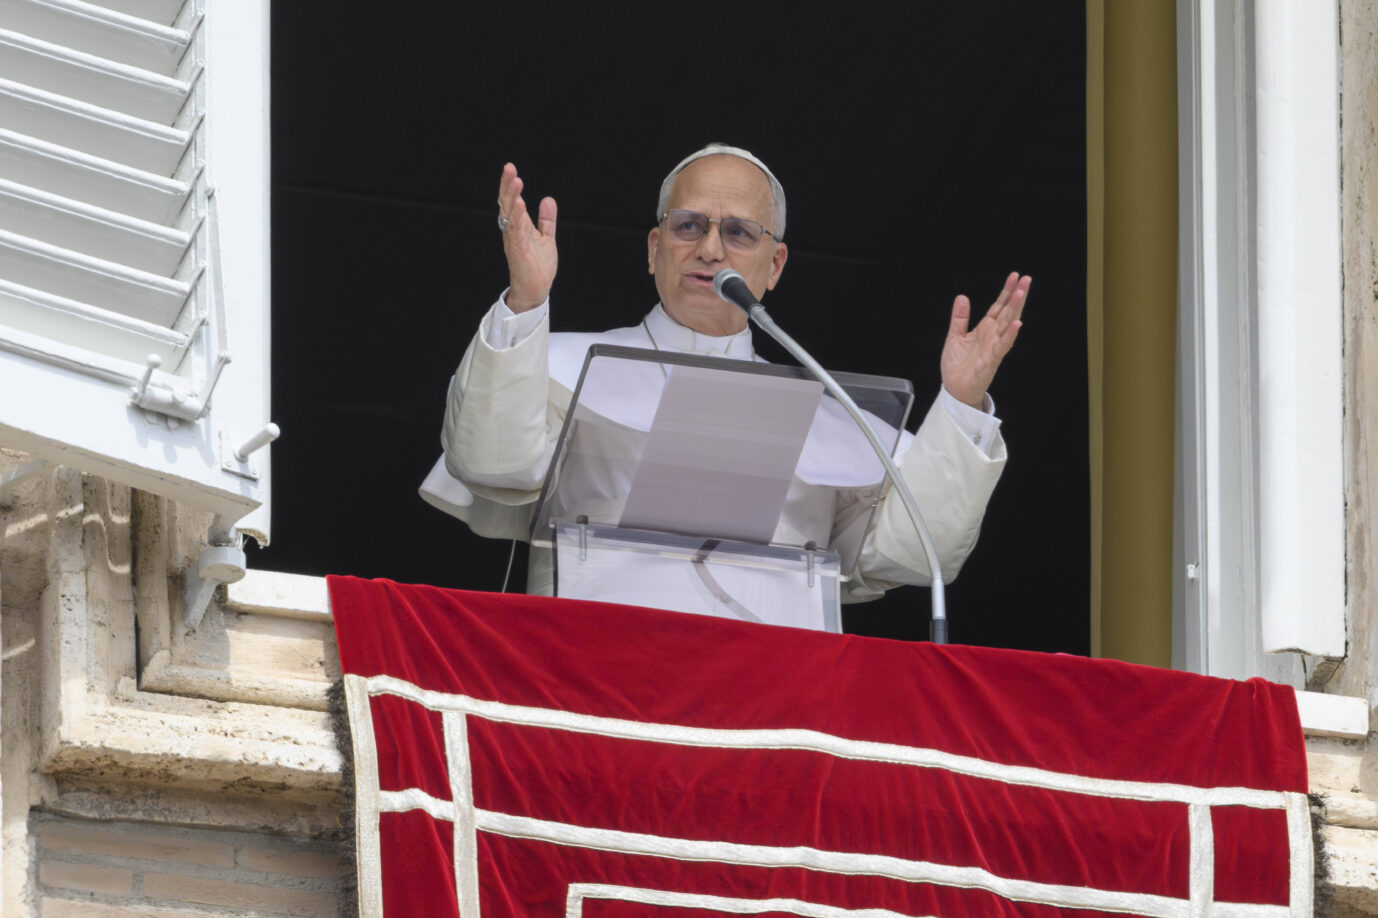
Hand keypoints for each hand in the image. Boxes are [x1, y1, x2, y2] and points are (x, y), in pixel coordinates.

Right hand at [497, 162, 557, 311]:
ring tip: (516, 181)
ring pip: (510, 215)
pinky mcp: (518, 251)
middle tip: (509, 168)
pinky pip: (515, 231)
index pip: (512, 201)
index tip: (510, 168)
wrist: (536, 290)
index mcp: (518, 226)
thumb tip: (548, 199)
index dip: (510, 185)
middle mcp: (513, 231)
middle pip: (507, 204)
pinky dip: (517, 217)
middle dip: (507, 185)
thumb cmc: (538, 266)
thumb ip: (546, 220)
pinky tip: (519, 205)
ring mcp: (514, 240)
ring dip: (512, 197)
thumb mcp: (546, 238)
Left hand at [940, 272, 1029, 408]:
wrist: (954, 389)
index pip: (998, 306)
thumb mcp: (954, 337)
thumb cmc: (957, 366)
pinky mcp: (992, 360)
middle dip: (1016, 295)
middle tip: (1027, 278)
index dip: (1006, 291)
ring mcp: (994, 347)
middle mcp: (992, 336)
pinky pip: (1003, 346)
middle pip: (1007, 311)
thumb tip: (962, 296)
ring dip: (1015, 309)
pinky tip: (1018, 324)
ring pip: (1008, 325)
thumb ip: (959, 318)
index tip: (1015, 275)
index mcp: (985, 329)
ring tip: (1021, 292)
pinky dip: (1010, 335)